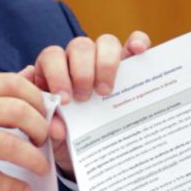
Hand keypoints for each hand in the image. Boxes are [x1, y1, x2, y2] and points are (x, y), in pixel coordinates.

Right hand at [0, 73, 51, 190]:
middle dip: (40, 127)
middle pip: (16, 111)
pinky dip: (12, 185)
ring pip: (9, 145)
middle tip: (45, 140)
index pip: (12, 83)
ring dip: (33, 159)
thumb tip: (28, 73)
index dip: (37, 97)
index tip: (47, 112)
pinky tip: (22, 188)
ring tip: (40, 166)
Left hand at [20, 31, 150, 176]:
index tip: (65, 100)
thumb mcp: (54, 133)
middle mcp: (78, 58)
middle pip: (80, 46)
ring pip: (106, 42)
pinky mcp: (129, 65)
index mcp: (52, 70)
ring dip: (107, 64)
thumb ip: (51, 126)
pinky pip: (135, 42)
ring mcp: (104, 59)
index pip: (52, 56)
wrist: (84, 149)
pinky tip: (138, 51)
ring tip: (106, 92)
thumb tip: (57, 128)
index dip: (57, 74)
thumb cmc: (64, 134)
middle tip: (85, 98)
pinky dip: (137, 42)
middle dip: (83, 72)